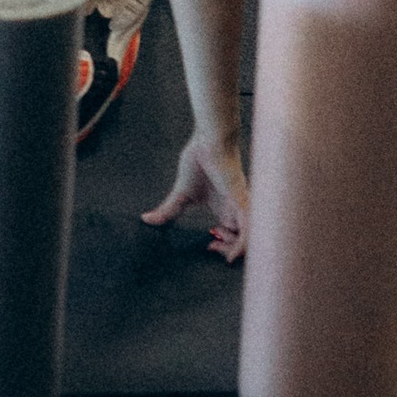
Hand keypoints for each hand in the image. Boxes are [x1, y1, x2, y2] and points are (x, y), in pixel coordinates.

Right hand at [143, 132, 248, 261]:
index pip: (232, 233)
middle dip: (229, 250)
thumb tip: (146, 219)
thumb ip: (168, 210)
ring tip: (223, 256)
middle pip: (242, 238)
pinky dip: (242, 246)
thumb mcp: (181, 193)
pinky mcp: (242, 202)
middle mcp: (235, 208)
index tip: (207, 245)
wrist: (208, 140)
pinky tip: (231, 256)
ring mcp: (241, 206)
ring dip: (237, 251)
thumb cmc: (199, 161)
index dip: (224, 244)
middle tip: (211, 249)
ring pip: (250, 237)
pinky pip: (248, 230)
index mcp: (225, 206)